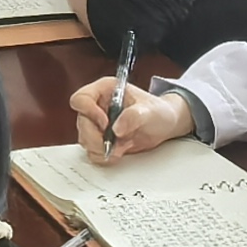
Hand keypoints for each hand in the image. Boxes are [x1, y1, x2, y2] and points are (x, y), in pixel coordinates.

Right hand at [69, 79, 194, 159]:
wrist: (165, 125)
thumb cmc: (158, 111)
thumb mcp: (149, 111)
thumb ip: (133, 116)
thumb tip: (116, 128)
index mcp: (105, 90)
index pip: (81, 98)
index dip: (89, 112)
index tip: (106, 123)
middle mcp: (97, 106)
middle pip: (82, 123)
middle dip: (96, 137)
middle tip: (113, 144)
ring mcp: (98, 124)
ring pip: (85, 139)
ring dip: (101, 148)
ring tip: (121, 147)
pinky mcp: (101, 139)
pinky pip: (92, 151)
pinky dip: (104, 155)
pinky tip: (119, 151)